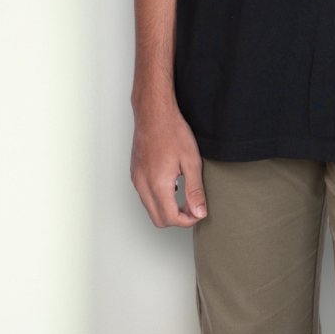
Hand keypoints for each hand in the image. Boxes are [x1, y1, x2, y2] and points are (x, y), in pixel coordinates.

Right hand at [131, 90, 206, 226]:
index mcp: (157, 184)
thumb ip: (195, 190)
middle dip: (177, 219)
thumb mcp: (191, 162)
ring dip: (167, 209)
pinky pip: (145, 196)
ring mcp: (136, 180)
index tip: (199, 211)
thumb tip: (199, 212)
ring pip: (150, 209)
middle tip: (193, 206)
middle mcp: (143, 185)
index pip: (171, 219)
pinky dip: (159, 199)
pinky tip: (172, 186)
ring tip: (184, 195)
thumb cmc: (172, 132)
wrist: (154, 113)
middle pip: (158, 220)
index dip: (188, 220)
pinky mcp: (135, 174)